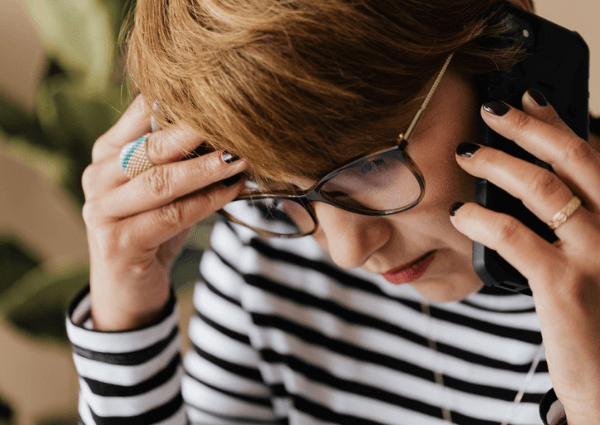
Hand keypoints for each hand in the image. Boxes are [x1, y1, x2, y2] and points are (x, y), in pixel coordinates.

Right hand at [82, 95, 246, 330]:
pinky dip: (206, 202)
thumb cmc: (151, 227)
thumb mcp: (162, 187)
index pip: (139, 114)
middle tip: (233, 121)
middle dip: (194, 133)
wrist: (128, 287)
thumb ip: (179, 157)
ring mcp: (103, 210)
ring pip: (161, 182)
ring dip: (205, 169)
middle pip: (151, 147)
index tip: (217, 93)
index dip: (177, 102)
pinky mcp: (118, 242)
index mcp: (107, 153)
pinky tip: (230, 191)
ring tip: (238, 158)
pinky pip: (171, 216)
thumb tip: (228, 126)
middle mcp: (98, 176)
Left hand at [450, 89, 599, 423]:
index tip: (528, 97)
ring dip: (498, 164)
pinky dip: (481, 220)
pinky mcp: (564, 285)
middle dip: (527, 127)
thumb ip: (573, 223)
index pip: (591, 155)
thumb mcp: (596, 260)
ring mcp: (596, 254)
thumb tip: (531, 187)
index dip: (558, 122)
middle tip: (490, 108)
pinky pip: (515, 237)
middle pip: (573, 159)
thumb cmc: (598, 317)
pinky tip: (459, 214)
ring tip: (467, 154)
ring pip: (542, 189)